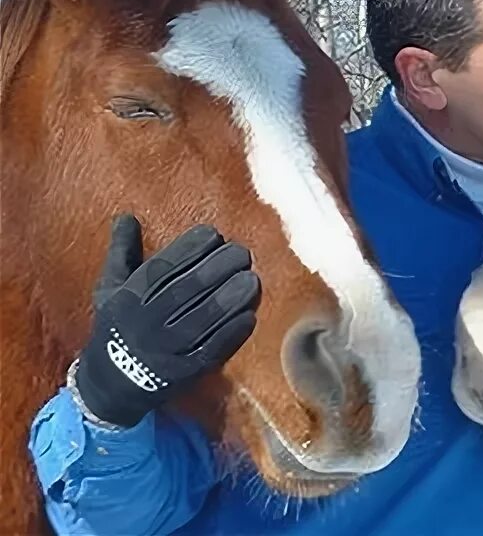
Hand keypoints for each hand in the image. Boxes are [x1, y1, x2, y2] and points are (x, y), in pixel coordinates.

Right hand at [74, 214, 260, 426]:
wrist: (110, 385)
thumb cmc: (118, 325)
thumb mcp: (111, 289)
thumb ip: (122, 252)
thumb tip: (126, 216)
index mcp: (127, 299)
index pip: (161, 269)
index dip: (189, 248)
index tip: (214, 233)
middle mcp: (145, 323)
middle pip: (185, 291)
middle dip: (217, 268)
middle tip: (242, 252)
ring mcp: (165, 351)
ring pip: (202, 320)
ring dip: (231, 298)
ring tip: (252, 279)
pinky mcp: (184, 372)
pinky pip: (211, 350)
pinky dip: (231, 333)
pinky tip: (250, 315)